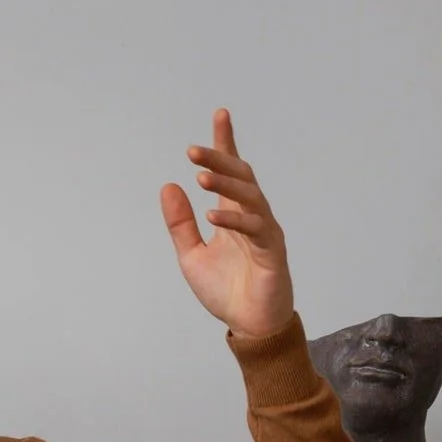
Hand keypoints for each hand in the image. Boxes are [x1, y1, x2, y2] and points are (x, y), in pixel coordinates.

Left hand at [161, 109, 293, 339]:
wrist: (250, 326)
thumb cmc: (226, 292)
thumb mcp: (191, 255)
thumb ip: (180, 224)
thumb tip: (168, 186)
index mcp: (233, 215)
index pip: (231, 172)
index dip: (225, 143)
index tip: (220, 114)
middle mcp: (251, 217)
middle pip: (241, 176)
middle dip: (220, 158)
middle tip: (193, 150)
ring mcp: (265, 232)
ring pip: (250, 196)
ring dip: (226, 184)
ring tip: (200, 175)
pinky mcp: (272, 252)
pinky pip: (255, 229)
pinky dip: (234, 221)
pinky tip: (212, 216)